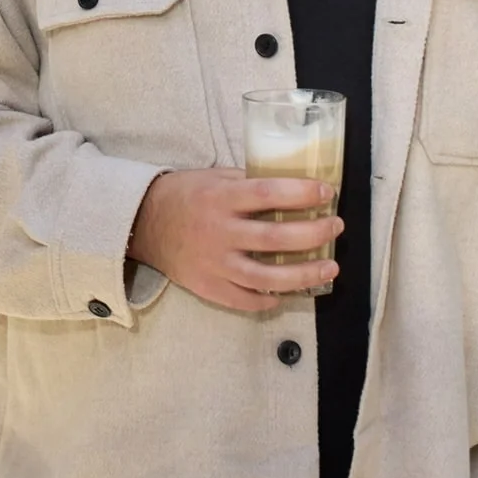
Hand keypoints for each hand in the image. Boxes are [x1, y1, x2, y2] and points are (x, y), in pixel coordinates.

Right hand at [128, 168, 340, 313]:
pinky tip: (287, 294)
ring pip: (267, 276)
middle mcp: (219, 232)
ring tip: (330, 268)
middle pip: (276, 237)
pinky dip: (269, 299)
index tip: (327, 193)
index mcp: (221, 198)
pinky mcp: (208, 286)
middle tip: (335, 227)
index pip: (270, 193)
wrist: (141, 223)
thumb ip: (248, 182)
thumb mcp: (214, 177)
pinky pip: (245, 299)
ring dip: (304, 274)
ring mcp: (214, 263)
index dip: (302, 194)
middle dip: (314, 233)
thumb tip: (292, 185)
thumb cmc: (183, 195)